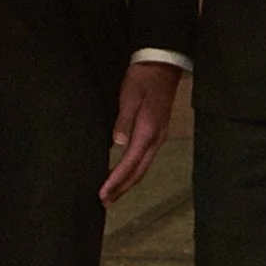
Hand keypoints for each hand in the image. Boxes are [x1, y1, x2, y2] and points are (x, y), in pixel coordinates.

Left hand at [99, 61, 182, 204]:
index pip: (130, 163)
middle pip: (139, 171)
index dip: (116, 180)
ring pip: (143, 166)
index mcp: (148, 131)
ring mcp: (159, 136)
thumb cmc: (143, 78)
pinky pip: (145, 158)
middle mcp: (156, 138)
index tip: (103, 193)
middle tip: (105, 201)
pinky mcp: (158, 132)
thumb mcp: (129, 96)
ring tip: (113, 193)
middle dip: (122, 188)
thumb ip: (123, 121)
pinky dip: (134, 170)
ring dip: (128, 182)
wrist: (163, 64)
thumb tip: (118, 144)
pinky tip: (126, 172)